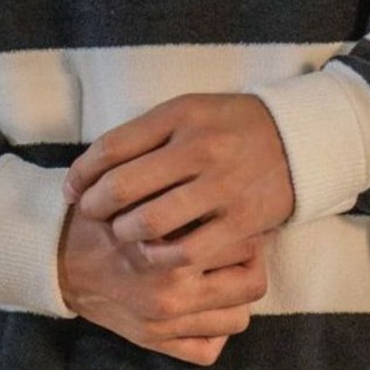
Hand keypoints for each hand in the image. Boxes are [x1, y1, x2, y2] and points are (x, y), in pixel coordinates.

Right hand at [57, 200, 270, 365]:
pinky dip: (213, 333)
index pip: (243, 242)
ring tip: (223, 275)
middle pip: (252, 282)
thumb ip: (180, 198)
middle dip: (252, 261)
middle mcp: (173, 295)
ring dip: (235, 297)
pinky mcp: (154, 343)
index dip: (245, 224)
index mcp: (171, 255)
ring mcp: (165, 324)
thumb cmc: (100, 220)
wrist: (54, 260)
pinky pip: (207, 351)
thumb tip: (226, 195)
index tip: (239, 215)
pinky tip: (204, 308)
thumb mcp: (137, 197)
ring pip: (238, 319)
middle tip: (240, 244)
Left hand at [62, 93, 294, 269]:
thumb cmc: (229, 126)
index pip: (111, 147)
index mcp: (181, 115)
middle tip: (91, 215)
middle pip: (123, 186)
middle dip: (95, 207)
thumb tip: (92, 168)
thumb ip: (144, 135)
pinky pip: (186, 251)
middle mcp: (200, 148)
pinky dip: (159, 257)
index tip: (71, 189)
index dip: (80, 173)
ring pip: (149, 223)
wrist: (298, 141)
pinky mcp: (240, 221)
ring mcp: (221, 187)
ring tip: (121, 233)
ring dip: (123, 233)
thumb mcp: (187, 112)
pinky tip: (152, 253)